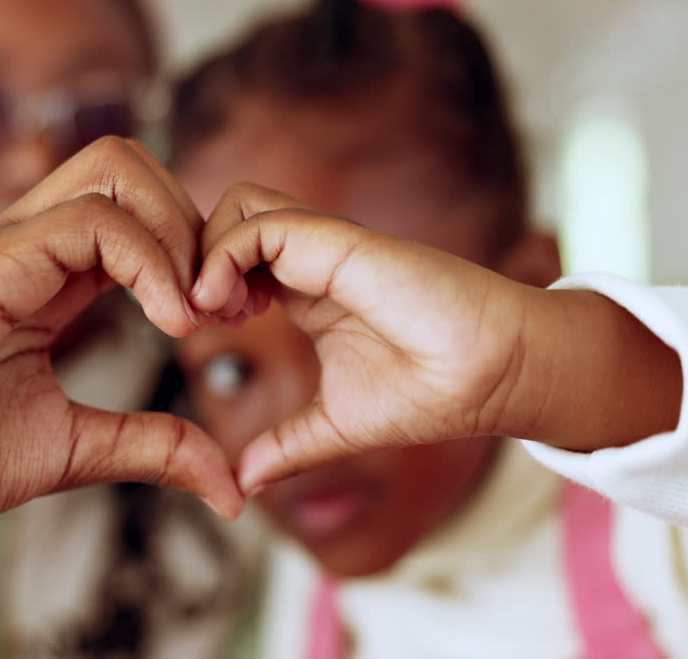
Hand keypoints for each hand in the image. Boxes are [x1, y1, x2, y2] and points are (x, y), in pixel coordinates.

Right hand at [0, 138, 239, 545]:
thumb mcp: (75, 449)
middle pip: (129, 164)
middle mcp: (25, 244)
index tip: (225, 320)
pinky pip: (88, 222)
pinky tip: (169, 324)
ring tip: (194, 315)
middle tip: (219, 306)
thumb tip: (227, 485)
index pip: (136, 207)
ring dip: (178, 233)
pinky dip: (150, 262)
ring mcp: (3, 247)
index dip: (195, 249)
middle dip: (193, 221)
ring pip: (115, 169)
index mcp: (45, 274)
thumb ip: (151, 446)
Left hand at [190, 183, 681, 493]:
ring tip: (215, 312)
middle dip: (192, 258)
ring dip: (207, 254)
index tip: (198, 330)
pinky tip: (230, 307)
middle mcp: (311, 259)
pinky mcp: (342, 244)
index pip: (232, 254)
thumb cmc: (430, 393)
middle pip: (227, 215)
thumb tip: (241, 484)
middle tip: (199, 317)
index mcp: (305, 290)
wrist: (496, 378)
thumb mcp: (336, 425)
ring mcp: (325, 246)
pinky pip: (263, 224)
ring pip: (240, 204)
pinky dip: (226, 258)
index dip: (200, 282)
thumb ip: (287, 447)